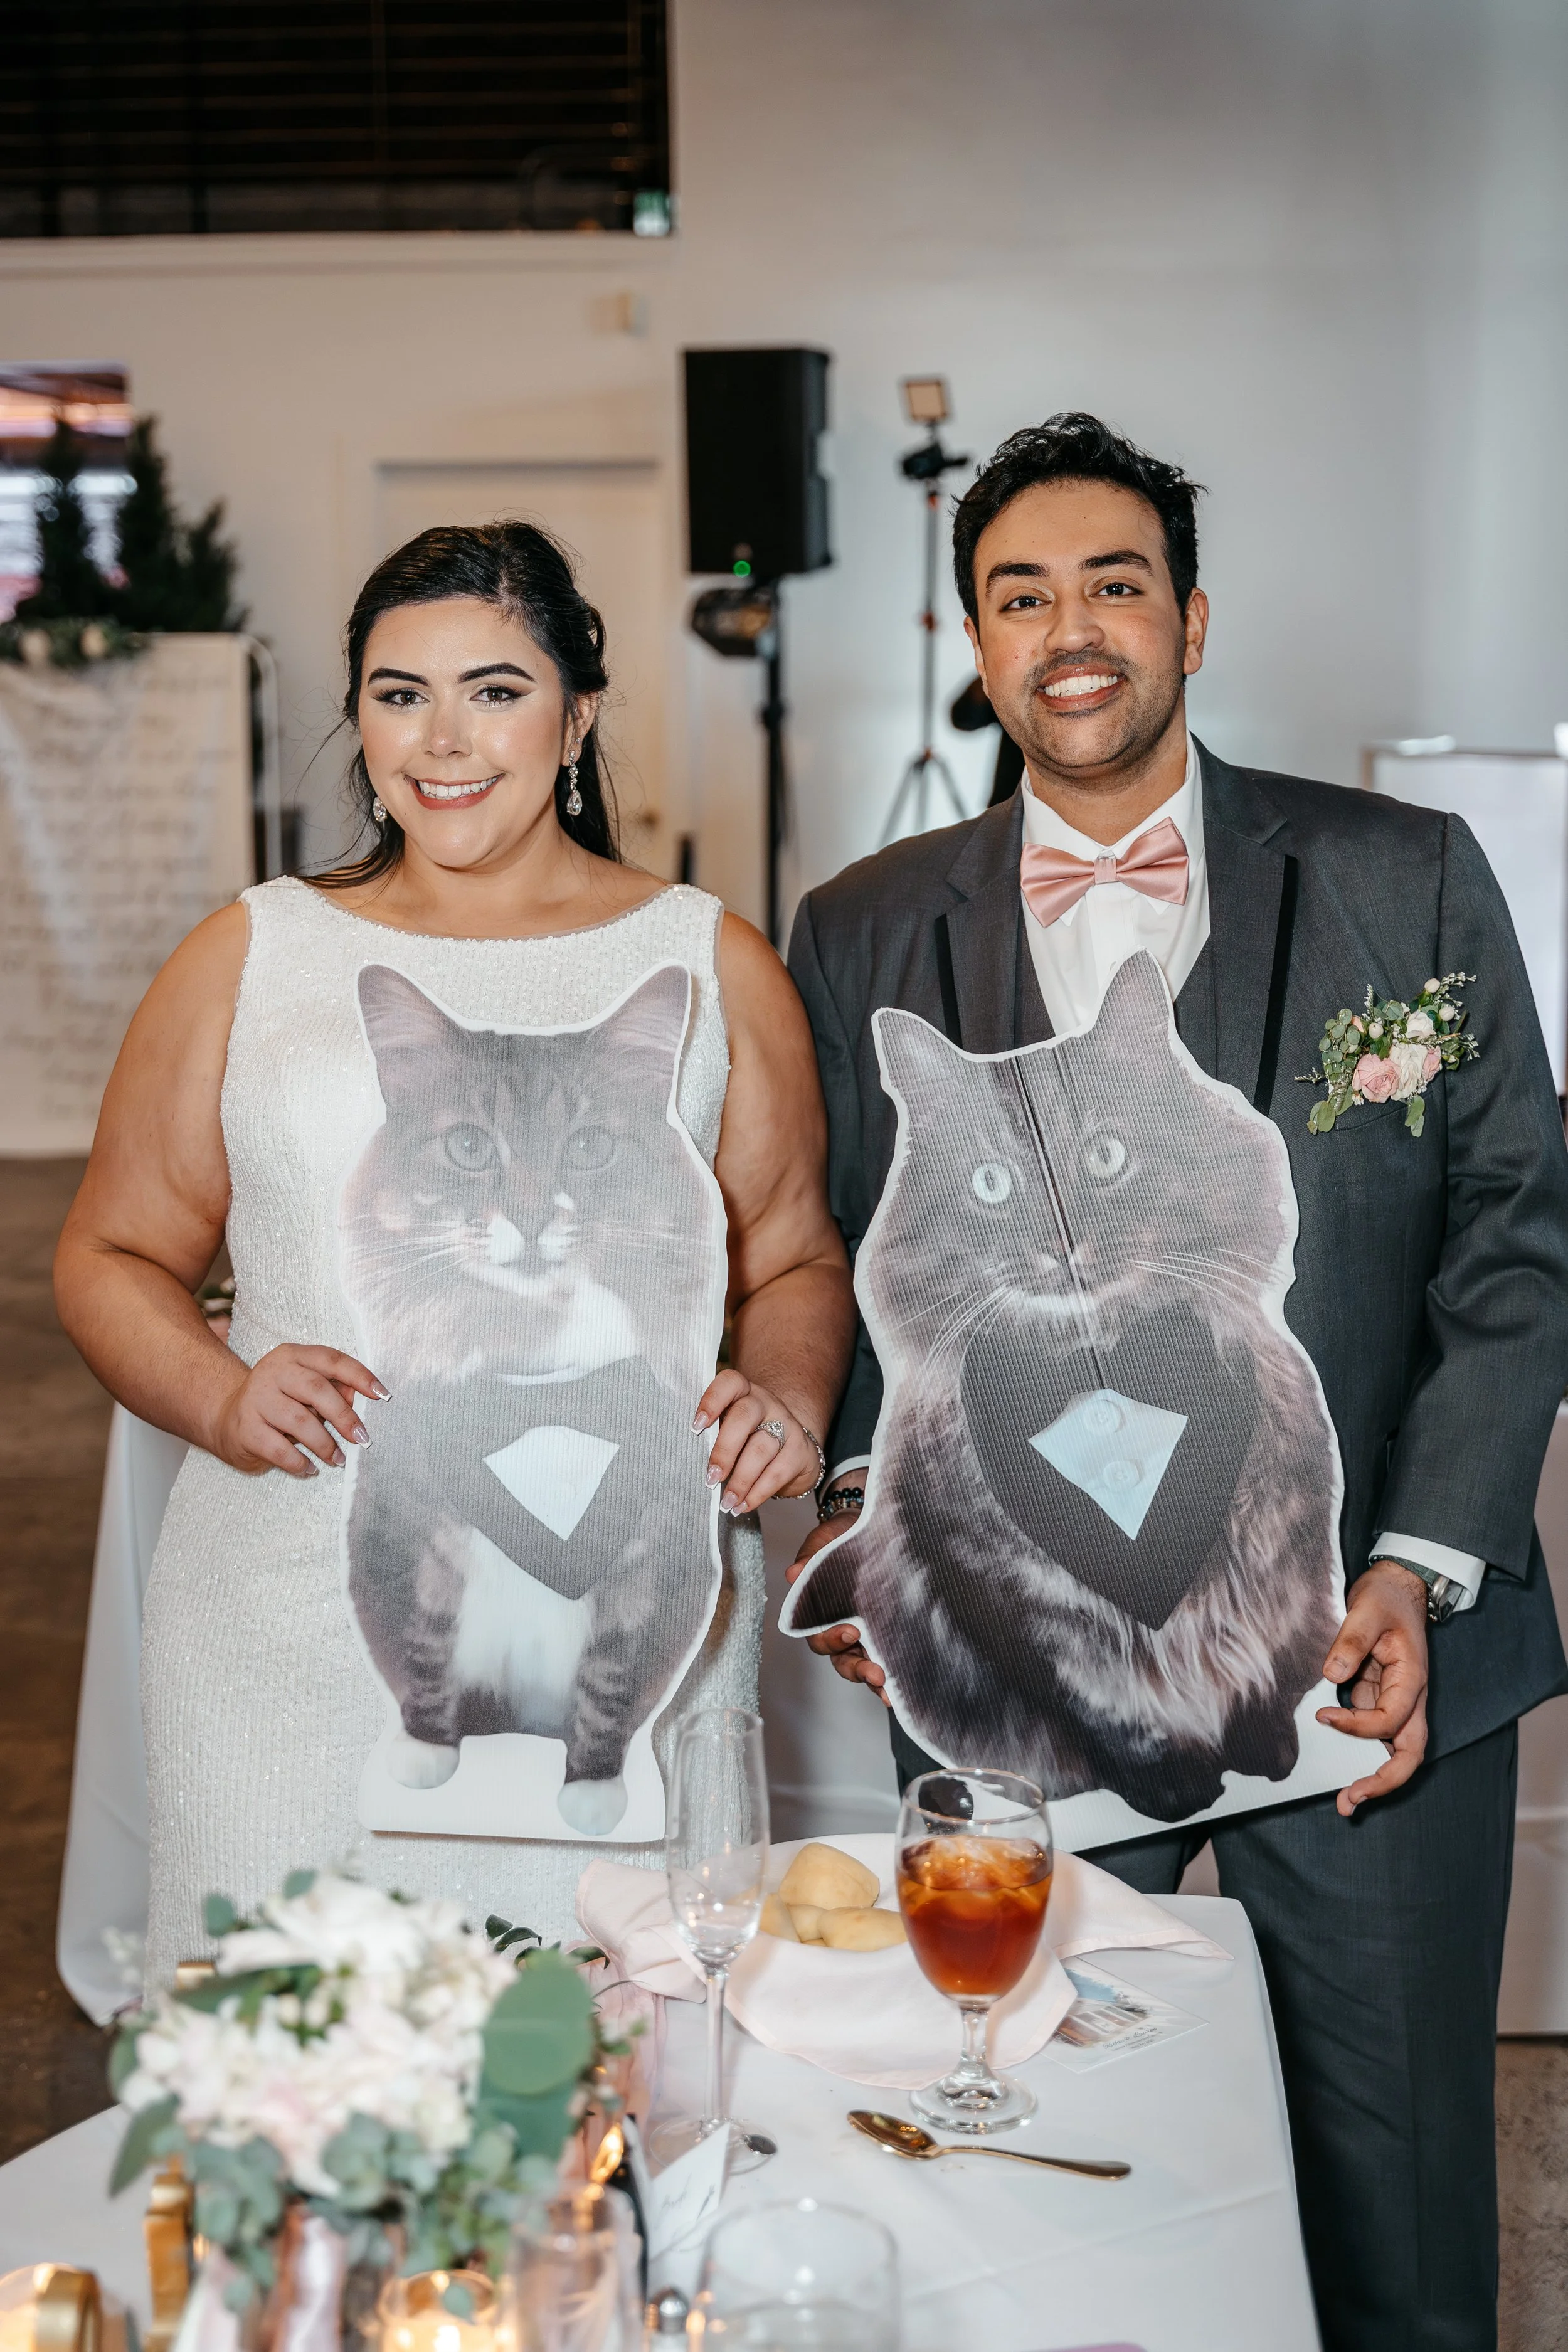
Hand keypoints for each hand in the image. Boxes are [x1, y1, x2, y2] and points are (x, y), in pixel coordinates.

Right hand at [212, 1344, 386, 1477]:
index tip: (383, 1395)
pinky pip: (279, 1449)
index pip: (331, 1359)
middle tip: (363, 1439)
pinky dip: (299, 1462)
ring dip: (325, 1445)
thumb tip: (364, 1397)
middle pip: (317, 1390)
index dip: (359, 1376)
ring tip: (338, 1459)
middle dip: (345, 1417)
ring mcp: (256, 1400)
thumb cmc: (280, 1402)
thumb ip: (334, 1388)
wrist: (227, 1418)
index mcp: (292, 1356)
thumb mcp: (304, 1388)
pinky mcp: (246, 1429)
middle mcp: (272, 1373)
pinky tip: (310, 1468)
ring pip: (300, 1421)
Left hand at [692, 1369, 821, 1513]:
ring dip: (740, 1480)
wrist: (792, 1449)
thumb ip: (714, 1436)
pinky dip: (757, 1493)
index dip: (712, 1400)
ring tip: (726, 1501)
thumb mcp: (732, 1429)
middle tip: (711, 1478)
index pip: (730, 1383)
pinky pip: (777, 1473)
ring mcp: (787, 1425)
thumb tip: (687, 1463)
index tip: (696, 1426)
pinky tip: (743, 1505)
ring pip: (761, 1449)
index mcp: (743, 1393)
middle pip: (744, 1417)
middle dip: (724, 1450)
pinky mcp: (800, 1450)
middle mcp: (766, 1403)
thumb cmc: (749, 1439)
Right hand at [786, 1509, 889, 1704]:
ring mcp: (865, 1635)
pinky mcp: (888, 1635)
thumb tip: (794, 1574)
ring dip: (874, 1678)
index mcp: (820, 1610)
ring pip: (863, 1665)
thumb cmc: (842, 1535)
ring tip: (888, 1686)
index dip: (831, 1638)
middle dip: (856, 1668)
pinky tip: (903, 1685)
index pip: (818, 1634)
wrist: (874, 1524)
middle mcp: (841, 1628)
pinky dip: (894, 1675)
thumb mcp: (825, 1540)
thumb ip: (810, 1557)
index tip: (849, 1632)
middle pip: (842, 1659)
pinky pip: (888, 1660)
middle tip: (874, 1671)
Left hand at [1316, 1560, 1429, 1814]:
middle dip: (1383, 1781)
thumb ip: (1351, 1641)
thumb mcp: (1367, 1610)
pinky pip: (1373, 1736)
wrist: (1396, 1587)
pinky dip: (1359, 1756)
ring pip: (1394, 1752)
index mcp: (1412, 1679)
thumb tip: (1331, 1674)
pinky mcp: (1377, 1700)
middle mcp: (1408, 1698)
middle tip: (1349, 1799)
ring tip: (1344, 1802)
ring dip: (1373, 1779)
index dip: (1358, 1726)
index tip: (1324, 1716)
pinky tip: (1336, 1768)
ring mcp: (1394, 1702)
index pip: (1391, 1719)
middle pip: (1409, 1754)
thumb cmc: (1386, 1597)